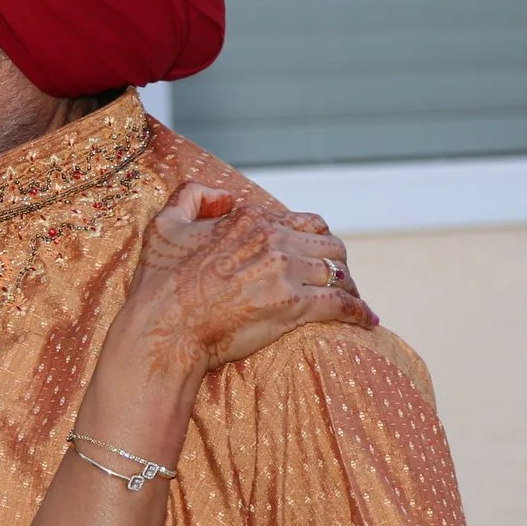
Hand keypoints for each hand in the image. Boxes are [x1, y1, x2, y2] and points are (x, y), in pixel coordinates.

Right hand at [115, 182, 374, 379]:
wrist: (162, 329)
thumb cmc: (159, 285)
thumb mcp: (164, 226)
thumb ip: (191, 197)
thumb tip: (222, 196)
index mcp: (249, 218)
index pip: (302, 223)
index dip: (314, 242)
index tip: (316, 259)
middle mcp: (273, 239)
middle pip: (327, 245)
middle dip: (337, 262)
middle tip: (339, 280)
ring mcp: (285, 271)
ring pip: (338, 271)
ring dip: (348, 286)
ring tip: (352, 300)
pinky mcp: (293, 304)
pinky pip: (341, 303)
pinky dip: (358, 311)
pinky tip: (367, 320)